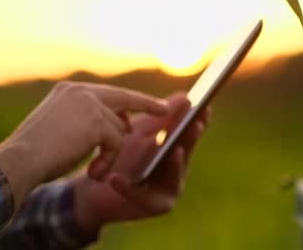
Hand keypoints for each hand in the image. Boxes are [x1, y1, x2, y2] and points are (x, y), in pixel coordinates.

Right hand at [0, 82, 167, 210]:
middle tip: (166, 110)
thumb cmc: (33, 153)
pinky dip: (108, 160)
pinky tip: (93, 170)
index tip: (151, 101)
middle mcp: (80, 91)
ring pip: (119, 128)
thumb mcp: (59, 128)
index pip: (108, 92)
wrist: (18, 161)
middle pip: (124, 98)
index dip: (131, 99)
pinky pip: (116, 143)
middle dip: (147, 105)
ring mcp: (89, 104)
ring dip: (110, 151)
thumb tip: (120, 124)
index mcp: (68, 91)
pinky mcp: (96, 122)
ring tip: (93, 167)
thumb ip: (86, 120)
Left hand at [73, 93, 210, 232]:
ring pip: (173, 175)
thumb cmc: (122, 155)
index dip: (199, 121)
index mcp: (177, 150)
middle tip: (195, 125)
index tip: (205, 107)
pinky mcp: (154, 206)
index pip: (190, 134)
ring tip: (175, 150)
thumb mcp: (141, 132)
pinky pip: (143, 196)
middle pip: (186, 152)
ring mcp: (169, 189)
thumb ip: (163, 117)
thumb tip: (186, 97)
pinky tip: (115, 178)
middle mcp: (178, 171)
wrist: (97, 186)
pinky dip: (129, 187)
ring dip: (174, 164)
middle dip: (191, 139)